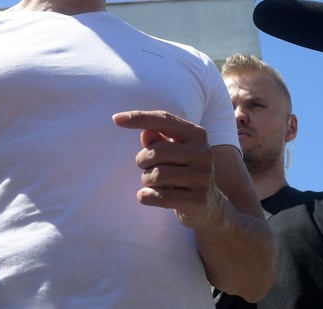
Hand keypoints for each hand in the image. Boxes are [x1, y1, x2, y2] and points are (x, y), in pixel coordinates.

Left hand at [113, 110, 223, 228]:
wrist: (208, 206)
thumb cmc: (182, 171)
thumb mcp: (171, 152)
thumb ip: (157, 139)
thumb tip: (146, 133)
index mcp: (197, 134)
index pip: (164, 120)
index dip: (138, 118)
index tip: (115, 119)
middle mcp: (204, 153)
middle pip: (156, 151)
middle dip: (142, 161)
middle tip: (146, 167)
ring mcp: (203, 177)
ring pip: (156, 175)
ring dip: (146, 180)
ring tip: (153, 183)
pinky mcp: (198, 200)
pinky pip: (159, 196)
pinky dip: (146, 196)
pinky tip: (148, 195)